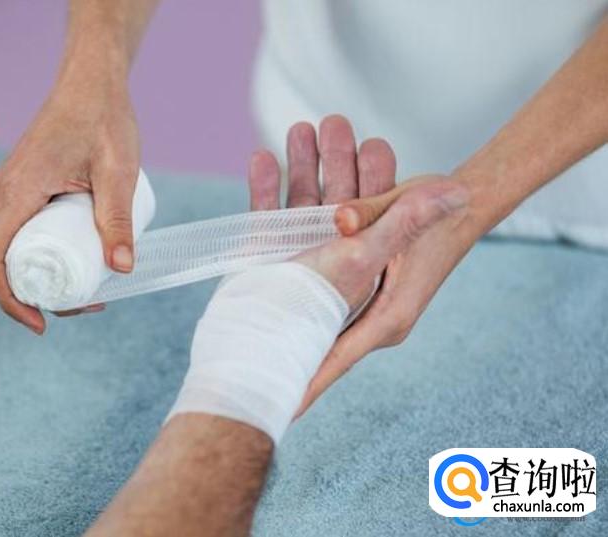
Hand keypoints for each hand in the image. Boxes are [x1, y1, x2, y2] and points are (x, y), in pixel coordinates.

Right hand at [0, 80, 139, 332]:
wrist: (92, 84)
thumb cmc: (104, 120)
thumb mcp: (118, 173)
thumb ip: (117, 218)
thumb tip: (122, 269)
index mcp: (16, 193)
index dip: (12, 301)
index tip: (42, 324)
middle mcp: (4, 194)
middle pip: (9, 262)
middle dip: (43, 294)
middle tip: (91, 304)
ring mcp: (12, 191)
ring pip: (18, 247)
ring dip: (48, 275)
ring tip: (94, 287)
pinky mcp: (25, 188)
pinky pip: (26, 231)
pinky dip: (47, 254)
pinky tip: (81, 263)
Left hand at [246, 115, 472, 414]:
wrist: (461, 208)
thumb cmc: (440, 212)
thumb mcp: (410, 206)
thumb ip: (373, 214)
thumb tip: (341, 221)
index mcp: (389, 315)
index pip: (338, 358)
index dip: (308, 383)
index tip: (281, 409)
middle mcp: (381, 323)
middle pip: (328, 358)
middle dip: (294, 376)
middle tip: (255, 396)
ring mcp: (375, 315)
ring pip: (329, 341)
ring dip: (298, 354)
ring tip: (259, 373)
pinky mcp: (371, 303)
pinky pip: (334, 322)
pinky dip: (309, 329)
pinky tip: (280, 331)